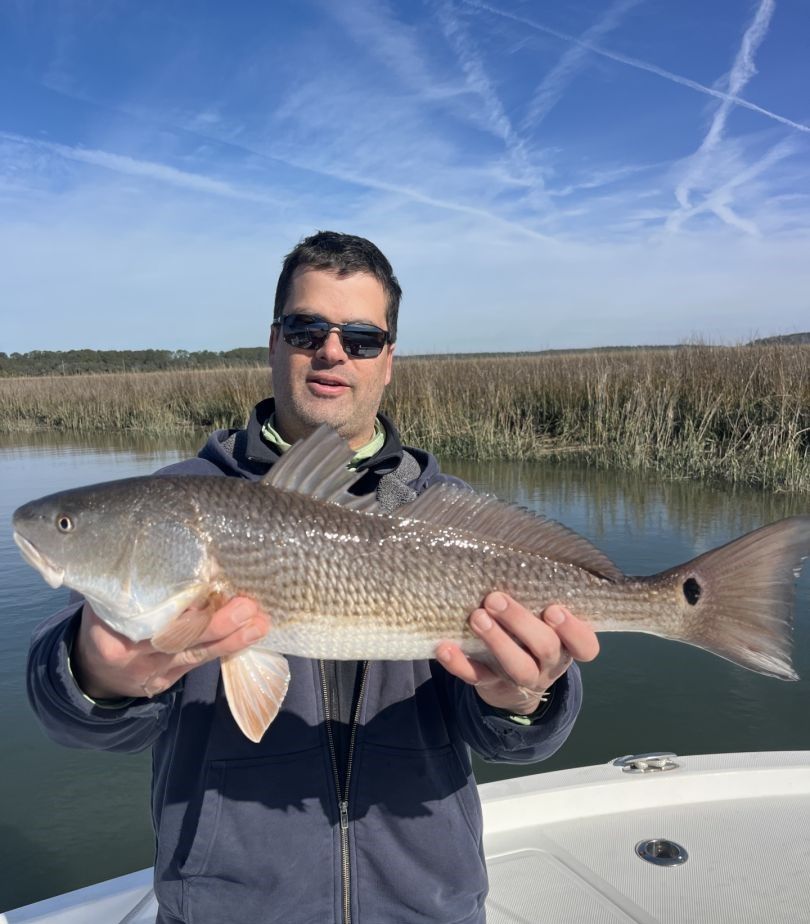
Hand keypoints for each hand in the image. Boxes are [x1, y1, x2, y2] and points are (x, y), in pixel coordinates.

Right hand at [71, 597, 269, 699]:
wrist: (94, 670)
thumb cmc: (107, 620)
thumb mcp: (105, 601)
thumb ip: (128, 581)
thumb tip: (163, 543)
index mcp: (113, 630)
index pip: (148, 617)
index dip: (180, 605)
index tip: (209, 584)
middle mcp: (134, 654)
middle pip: (179, 639)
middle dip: (216, 623)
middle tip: (246, 606)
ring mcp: (153, 671)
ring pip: (196, 655)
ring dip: (232, 638)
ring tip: (259, 622)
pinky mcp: (169, 680)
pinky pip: (201, 664)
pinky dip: (228, 648)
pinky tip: (252, 634)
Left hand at [436, 593, 598, 714]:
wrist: (513, 684)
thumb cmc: (530, 632)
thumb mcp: (543, 619)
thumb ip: (539, 595)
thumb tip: (518, 544)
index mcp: (567, 645)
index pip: (586, 645)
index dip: (573, 630)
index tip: (553, 609)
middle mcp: (549, 664)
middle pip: (546, 649)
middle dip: (521, 622)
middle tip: (495, 599)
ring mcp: (521, 678)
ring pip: (516, 667)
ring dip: (496, 640)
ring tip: (476, 617)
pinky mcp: (492, 685)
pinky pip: (477, 678)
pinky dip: (459, 664)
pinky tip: (444, 648)